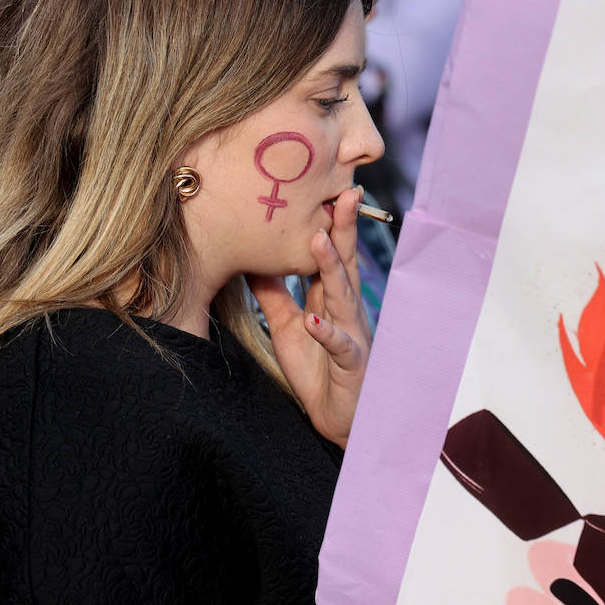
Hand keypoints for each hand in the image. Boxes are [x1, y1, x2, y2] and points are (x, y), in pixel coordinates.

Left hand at [248, 187, 369, 446]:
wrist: (340, 418)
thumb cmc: (319, 369)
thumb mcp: (290, 325)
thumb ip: (274, 294)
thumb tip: (252, 261)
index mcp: (331, 297)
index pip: (331, 252)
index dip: (329, 221)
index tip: (325, 186)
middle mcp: (346, 308)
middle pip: (344, 261)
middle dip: (343, 227)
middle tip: (343, 192)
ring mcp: (352, 332)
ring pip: (343, 295)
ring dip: (332, 267)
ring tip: (318, 241)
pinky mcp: (349, 362)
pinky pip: (339, 344)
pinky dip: (327, 332)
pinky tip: (314, 321)